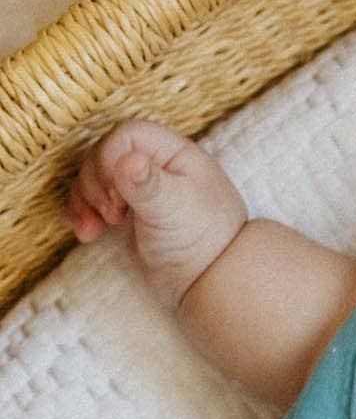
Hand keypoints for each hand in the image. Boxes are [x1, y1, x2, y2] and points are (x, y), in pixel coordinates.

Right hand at [63, 117, 248, 310]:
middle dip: (96, 183)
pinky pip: (90, 202)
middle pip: (102, 155)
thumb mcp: (177, 209)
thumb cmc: (204, 242)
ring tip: (96, 227)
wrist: (211, 283)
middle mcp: (154, 166)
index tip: (118, 194)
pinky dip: (82, 213)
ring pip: (92, 178)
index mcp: (174, 154)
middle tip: (113, 214)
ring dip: (84, 200)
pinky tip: (86, 232)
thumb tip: (128, 160)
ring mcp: (138, 189)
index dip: (111, 158)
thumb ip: (150, 184)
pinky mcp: (125, 212)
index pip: (127, 135)